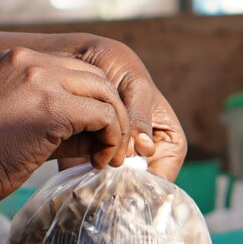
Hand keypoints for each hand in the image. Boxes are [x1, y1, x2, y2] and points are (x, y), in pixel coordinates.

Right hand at [0, 47, 143, 205]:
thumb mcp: (20, 121)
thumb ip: (59, 117)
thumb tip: (105, 130)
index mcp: (18, 59)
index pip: (77, 72)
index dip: (96, 105)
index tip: (96, 139)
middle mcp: (30, 60)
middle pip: (96, 79)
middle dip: (112, 114)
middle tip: (110, 151)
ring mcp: (41, 80)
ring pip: (106, 95)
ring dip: (115, 128)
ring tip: (105, 158)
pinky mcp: (52, 107)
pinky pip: (103, 116)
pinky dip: (110, 139)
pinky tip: (97, 161)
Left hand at [41, 35, 188, 180]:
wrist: (82, 57)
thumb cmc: (119, 67)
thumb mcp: (137, 86)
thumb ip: (141, 117)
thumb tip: (143, 149)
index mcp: (166, 138)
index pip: (166, 170)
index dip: (154, 181)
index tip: (136, 183)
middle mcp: (142, 152)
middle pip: (139, 181)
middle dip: (126, 186)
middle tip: (111, 182)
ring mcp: (115, 156)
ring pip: (114, 182)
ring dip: (104, 184)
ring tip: (93, 176)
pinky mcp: (89, 156)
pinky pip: (89, 177)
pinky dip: (83, 178)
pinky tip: (76, 172)